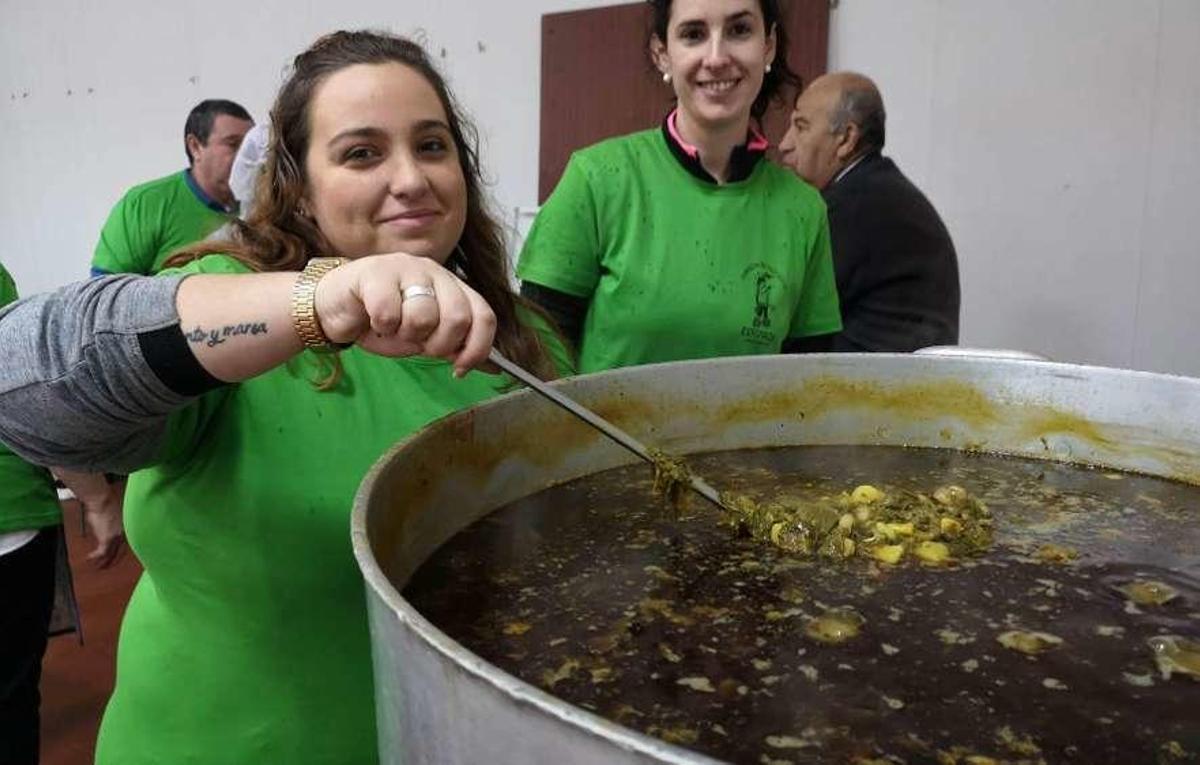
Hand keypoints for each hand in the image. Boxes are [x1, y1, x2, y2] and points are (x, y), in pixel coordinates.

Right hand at [54, 469, 126, 568]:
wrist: (103, 500)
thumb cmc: (106, 502)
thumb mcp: (112, 514)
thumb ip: (111, 523)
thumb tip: (104, 527)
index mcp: (128, 526)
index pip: (126, 541)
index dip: (119, 548)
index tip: (115, 552)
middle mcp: (125, 533)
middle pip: (121, 549)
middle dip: (114, 558)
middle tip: (108, 564)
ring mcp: (117, 537)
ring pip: (112, 553)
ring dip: (104, 561)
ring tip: (98, 566)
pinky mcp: (107, 539)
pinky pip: (102, 551)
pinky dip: (95, 556)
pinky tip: (89, 558)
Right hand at [314, 253, 495, 376]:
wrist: (334, 307)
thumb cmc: (381, 322)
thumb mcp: (422, 339)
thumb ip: (450, 345)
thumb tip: (479, 363)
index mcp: (452, 287)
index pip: (483, 316)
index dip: (477, 347)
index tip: (459, 369)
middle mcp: (435, 272)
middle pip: (458, 317)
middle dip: (438, 345)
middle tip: (417, 344)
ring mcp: (406, 268)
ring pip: (423, 316)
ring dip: (406, 335)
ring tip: (392, 329)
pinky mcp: (375, 271)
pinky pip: (389, 312)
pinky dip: (381, 327)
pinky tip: (373, 320)